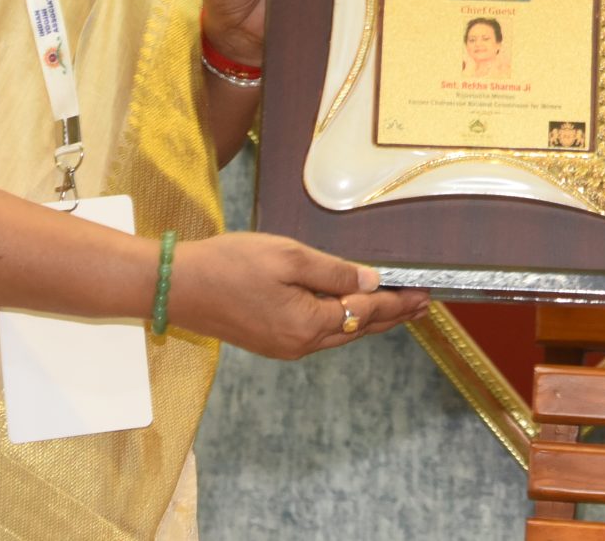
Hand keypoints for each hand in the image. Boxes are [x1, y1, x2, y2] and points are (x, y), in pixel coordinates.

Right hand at [168, 232, 430, 359]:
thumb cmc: (230, 265)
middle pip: (359, 330)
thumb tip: (371, 282)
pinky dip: (343, 322)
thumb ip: (333, 272)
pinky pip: (319, 334)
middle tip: (421, 304)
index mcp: (309, 324)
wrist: (179, 287)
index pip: (368, 313)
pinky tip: (349, 312)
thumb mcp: (288, 257)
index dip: (399, 303)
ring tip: (395, 308)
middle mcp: (301, 344)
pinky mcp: (271, 342)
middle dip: (392, 316)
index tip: (425, 294)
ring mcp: (284, 347)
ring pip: (340, 334)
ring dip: (369, 321)